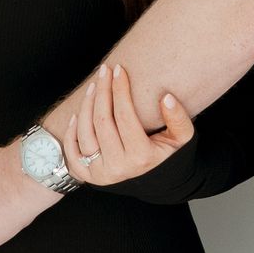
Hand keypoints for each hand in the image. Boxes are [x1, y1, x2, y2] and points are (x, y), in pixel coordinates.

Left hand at [67, 62, 195, 183]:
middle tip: (104, 72)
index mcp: (141, 157)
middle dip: (102, 91)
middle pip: (102, 121)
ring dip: (86, 105)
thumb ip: (179, 119)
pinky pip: (72, 152)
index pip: (124, 116)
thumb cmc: (167, 155)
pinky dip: (71, 132)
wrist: (156, 182)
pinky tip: (77, 114)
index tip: (119, 70)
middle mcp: (118, 167)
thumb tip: (166, 97)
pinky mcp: (89, 177)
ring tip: (93, 86)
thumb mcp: (182, 139)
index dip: (120, 90)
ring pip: (84, 132)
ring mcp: (101, 174)